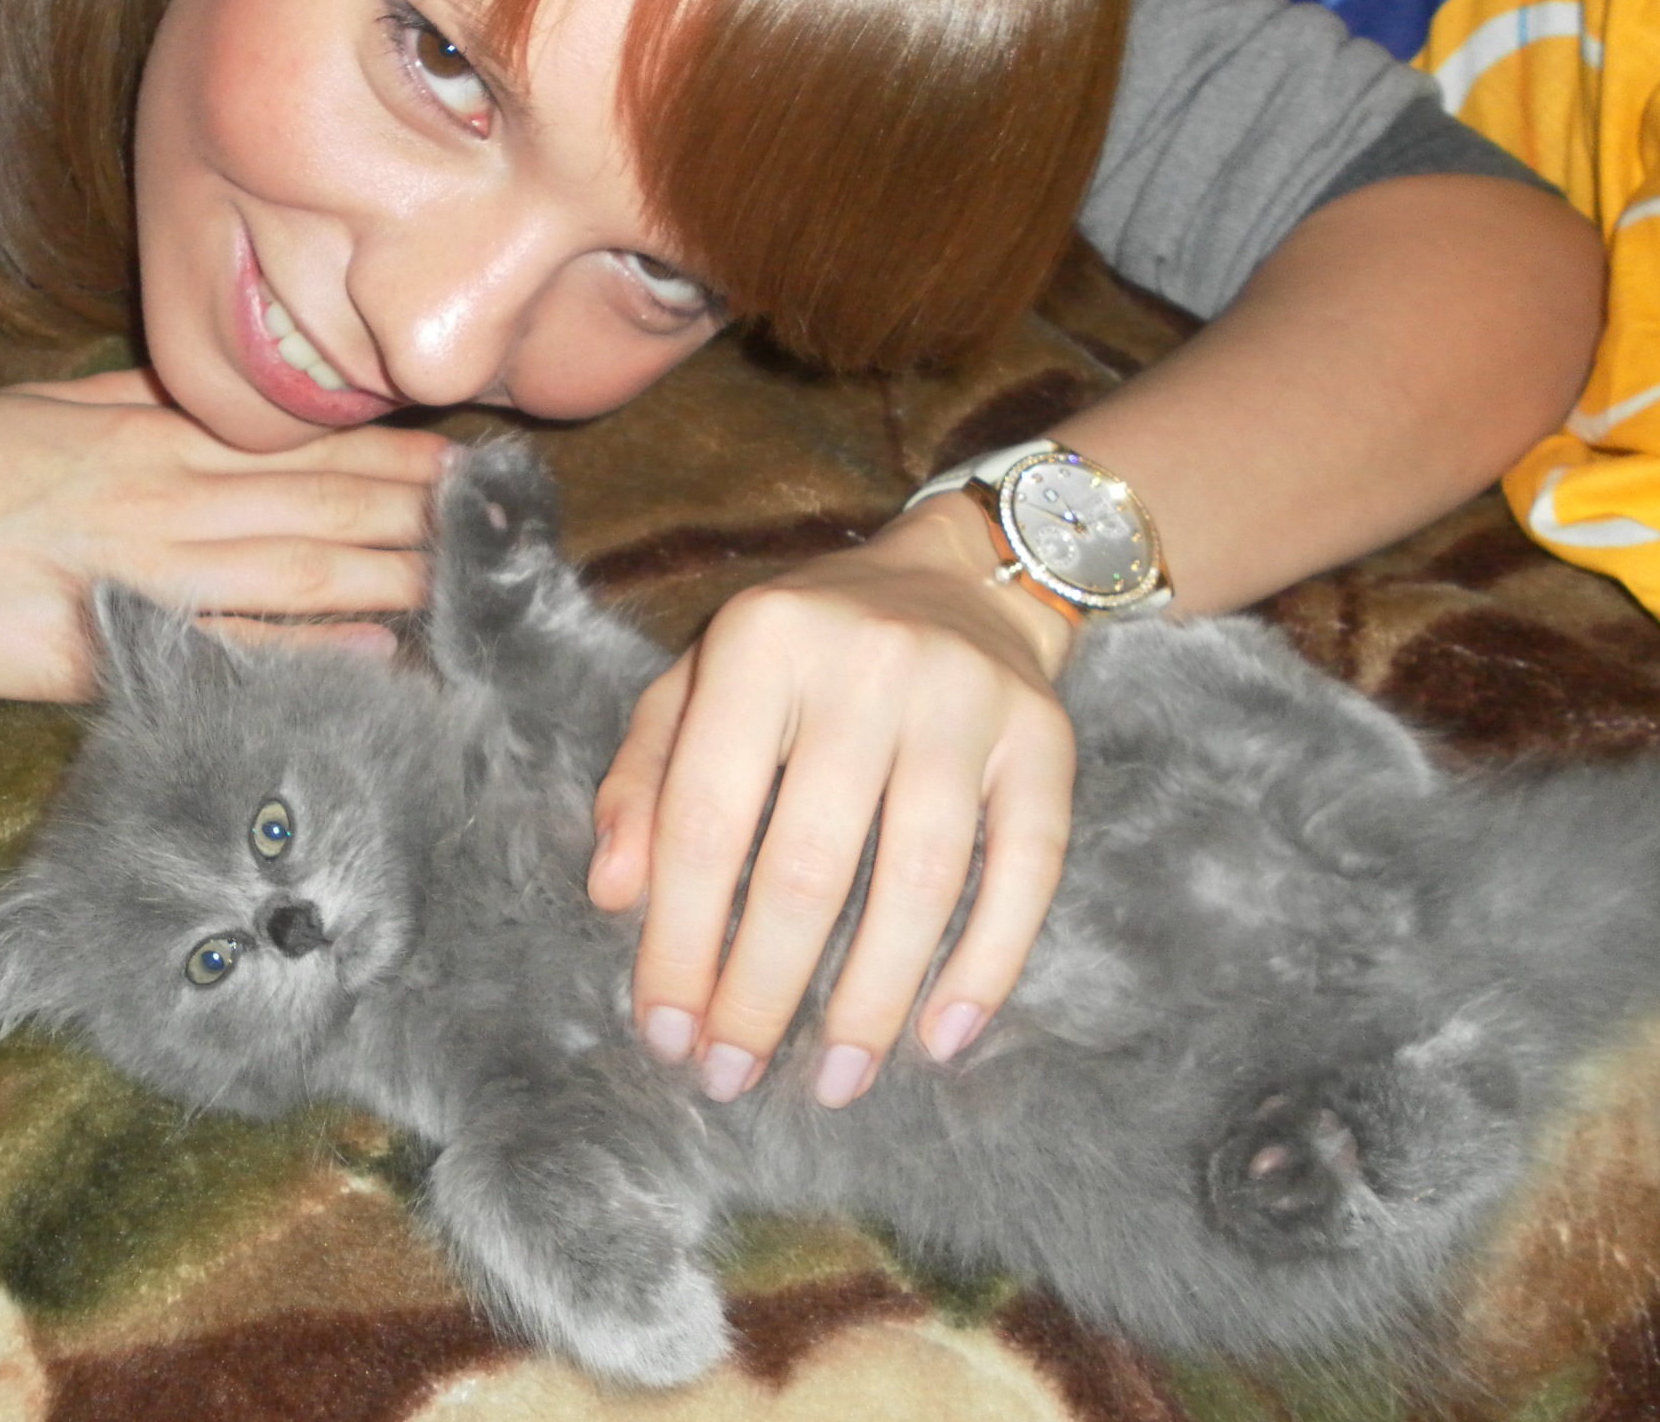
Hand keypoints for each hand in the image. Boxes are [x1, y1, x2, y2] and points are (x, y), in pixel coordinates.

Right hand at [0, 369, 448, 698]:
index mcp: (146, 430)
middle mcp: (160, 490)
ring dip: (395, 572)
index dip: (390, 452)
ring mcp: (138, 569)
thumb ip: (138, 402)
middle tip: (507, 521)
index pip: (299, 438)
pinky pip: (228, 644)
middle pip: (320, 497)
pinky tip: (381, 651)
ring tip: (472, 580)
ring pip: (296, 564)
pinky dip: (313, 647)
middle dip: (422, 511)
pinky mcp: (107, 645)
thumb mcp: (43, 408)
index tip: (461, 462)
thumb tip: (220, 396)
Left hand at [587, 492, 1075, 1108]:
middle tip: (732, 1077)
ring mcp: (966, 699)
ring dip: (872, 1002)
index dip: (682, 941)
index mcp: (761, 643)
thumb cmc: (801, 655)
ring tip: (833, 1080)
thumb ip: (642, 781)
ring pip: (921, 882)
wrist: (956, 578)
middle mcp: (867, 663)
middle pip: (810, 866)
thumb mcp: (697, 685)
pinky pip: (1025, 871)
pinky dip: (986, 966)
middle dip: (762, 993)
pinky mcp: (1046, 739)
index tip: (665, 1033)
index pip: (708, 822)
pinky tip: (941, 1039)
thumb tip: (613, 895)